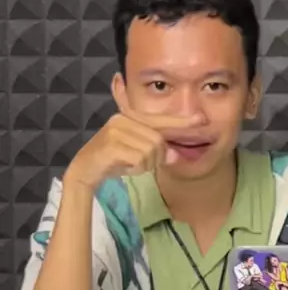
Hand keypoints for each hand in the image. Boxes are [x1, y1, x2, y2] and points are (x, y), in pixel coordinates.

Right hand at [64, 109, 201, 190]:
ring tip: (128, 164)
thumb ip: (157, 151)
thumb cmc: (112, 161)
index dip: (181, 121)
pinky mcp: (111, 145)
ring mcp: (115, 131)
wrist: (83, 172)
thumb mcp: (138, 154)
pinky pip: (139, 160)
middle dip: (154, 158)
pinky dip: (135, 168)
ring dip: (144, 165)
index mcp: (129, 117)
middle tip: (138, 164)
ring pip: (150, 151)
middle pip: (158, 141)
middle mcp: (122, 120)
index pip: (160, 120)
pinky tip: (122, 167)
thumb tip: (175, 155)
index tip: (201, 119)